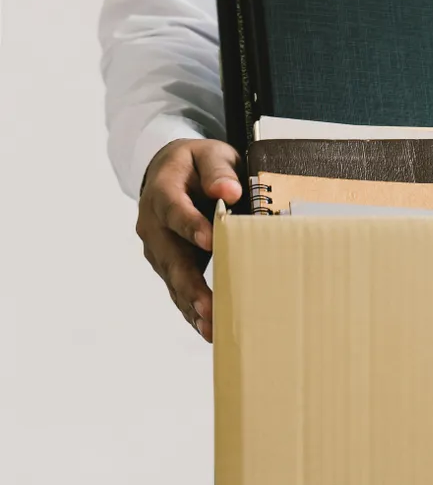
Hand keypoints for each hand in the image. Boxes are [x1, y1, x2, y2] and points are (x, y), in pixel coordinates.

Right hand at [135, 139, 241, 342]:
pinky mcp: (167, 264)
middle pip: (170, 256)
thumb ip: (218, 170)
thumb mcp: (210, 154)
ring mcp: (158, 248)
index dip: (190, 226)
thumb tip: (228, 191)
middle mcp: (153, 224)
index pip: (174, 210)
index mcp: (163, 191)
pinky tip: (207, 330)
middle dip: (190, 283)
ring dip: (191, 304)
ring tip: (211, 328)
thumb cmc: (198, 164)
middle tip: (208, 306)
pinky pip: (177, 289)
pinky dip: (191, 309)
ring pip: (173, 279)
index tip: (210, 240)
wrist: (172, 172)